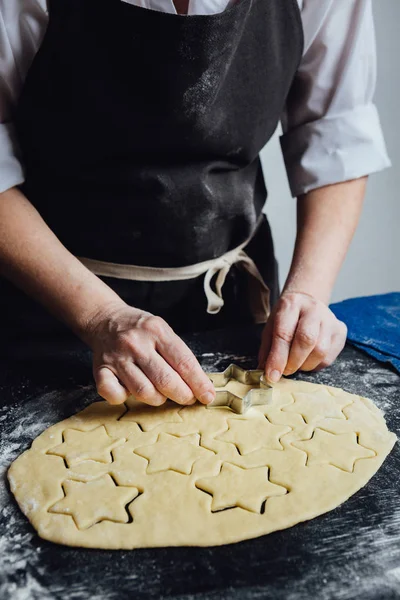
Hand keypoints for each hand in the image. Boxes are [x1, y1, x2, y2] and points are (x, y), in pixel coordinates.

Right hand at [84, 302, 215, 405]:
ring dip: (158, 399)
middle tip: (188, 398)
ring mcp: (117, 357)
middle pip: (165, 380)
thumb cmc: (140, 330)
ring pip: (143, 391)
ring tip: (161, 394)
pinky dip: (124, 398)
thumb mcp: (163, 331)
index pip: (184, 362)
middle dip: (182, 395)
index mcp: (157, 330)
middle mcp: (136, 343)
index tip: (207, 396)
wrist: (105, 319)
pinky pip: (114, 394)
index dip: (198, 383)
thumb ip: (178, 355)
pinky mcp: (100, 369)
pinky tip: (130, 392)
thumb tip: (200, 385)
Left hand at [258, 291, 346, 381]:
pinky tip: (308, 359)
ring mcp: (330, 319)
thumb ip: (268, 350)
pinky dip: (315, 365)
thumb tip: (266, 373)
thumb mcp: (271, 328)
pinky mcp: (340, 330)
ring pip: (320, 351)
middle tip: (285, 371)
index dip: (278, 358)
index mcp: (291, 304)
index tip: (272, 375)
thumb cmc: (287, 319)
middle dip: (293, 362)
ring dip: (305, 365)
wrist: (307, 303)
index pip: (284, 333)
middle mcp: (313, 309)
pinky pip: (329, 357)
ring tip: (296, 363)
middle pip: (307, 340)